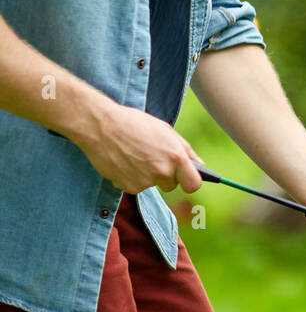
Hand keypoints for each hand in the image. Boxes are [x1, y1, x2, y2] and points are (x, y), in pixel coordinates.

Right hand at [73, 103, 203, 193]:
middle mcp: (162, 172)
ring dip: (147, 175)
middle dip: (165, 175)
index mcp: (176, 157)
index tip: (186, 178)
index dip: (190, 181)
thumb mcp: (166, 131)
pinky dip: (132, 177)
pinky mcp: (127, 187)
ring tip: (136, 156)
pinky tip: (125, 161)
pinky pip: (136, 186)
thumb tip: (199, 165)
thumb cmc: (134, 124)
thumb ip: (185, 150)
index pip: (193, 184)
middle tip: (152, 157)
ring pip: (152, 185)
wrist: (100, 126)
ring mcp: (144, 182)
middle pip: (171, 185)